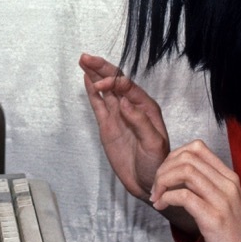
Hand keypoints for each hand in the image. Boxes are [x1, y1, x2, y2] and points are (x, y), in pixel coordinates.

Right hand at [79, 53, 170, 202]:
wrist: (148, 184)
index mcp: (146, 108)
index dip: (114, 81)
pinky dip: (92, 91)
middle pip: (115, 81)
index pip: (128, 86)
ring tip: (83, 60)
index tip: (102, 84)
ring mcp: (118, 115)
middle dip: (102, 68)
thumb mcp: (153, 143)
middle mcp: (132, 107)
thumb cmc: (157, 164)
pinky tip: (87, 79)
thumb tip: (124, 102)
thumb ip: (140, 122)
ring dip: (95, 74)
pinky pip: (98, 104)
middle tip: (86, 57)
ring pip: (105, 90)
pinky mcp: (107, 125)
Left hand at [150, 140, 240, 241]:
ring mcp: (223, 201)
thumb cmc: (233, 239)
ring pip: (185, 171)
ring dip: (162, 182)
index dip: (173, 157)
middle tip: (155, 188)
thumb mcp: (223, 205)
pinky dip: (166, 198)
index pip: (197, 147)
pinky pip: (184, 196)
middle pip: (188, 157)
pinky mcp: (214, 219)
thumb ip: (206, 187)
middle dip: (163, 169)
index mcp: (230, 178)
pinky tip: (161, 207)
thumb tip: (176, 176)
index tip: (164, 175)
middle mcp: (228, 184)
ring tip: (156, 197)